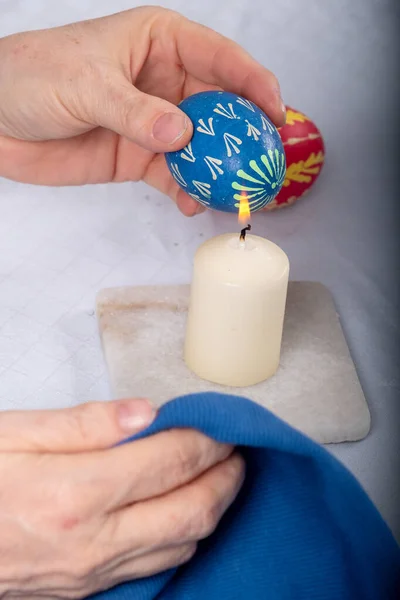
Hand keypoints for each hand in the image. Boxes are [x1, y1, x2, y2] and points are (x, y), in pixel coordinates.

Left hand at [0, 7, 284, 215]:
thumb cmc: (31, 76)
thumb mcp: (86, 86)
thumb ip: (136, 112)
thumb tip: (183, 135)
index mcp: (159, 43)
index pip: (220, 58)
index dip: (254, 83)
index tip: (275, 112)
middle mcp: (164, 82)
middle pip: (219, 107)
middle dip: (243, 135)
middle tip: (261, 162)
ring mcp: (153, 123)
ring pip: (201, 146)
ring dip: (219, 169)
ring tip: (234, 192)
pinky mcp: (138, 157)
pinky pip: (174, 175)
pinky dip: (187, 190)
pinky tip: (193, 203)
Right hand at [0, 398, 243, 597]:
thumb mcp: (14, 433)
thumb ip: (85, 423)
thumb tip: (148, 412)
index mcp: (75, 493)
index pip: (169, 461)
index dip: (207, 439)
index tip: (224, 423)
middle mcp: (92, 542)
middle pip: (191, 510)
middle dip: (227, 477)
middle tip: (238, 450)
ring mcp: (91, 574)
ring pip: (182, 545)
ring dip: (213, 508)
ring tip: (221, 476)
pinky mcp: (85, 590)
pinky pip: (156, 567)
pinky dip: (184, 537)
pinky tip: (184, 513)